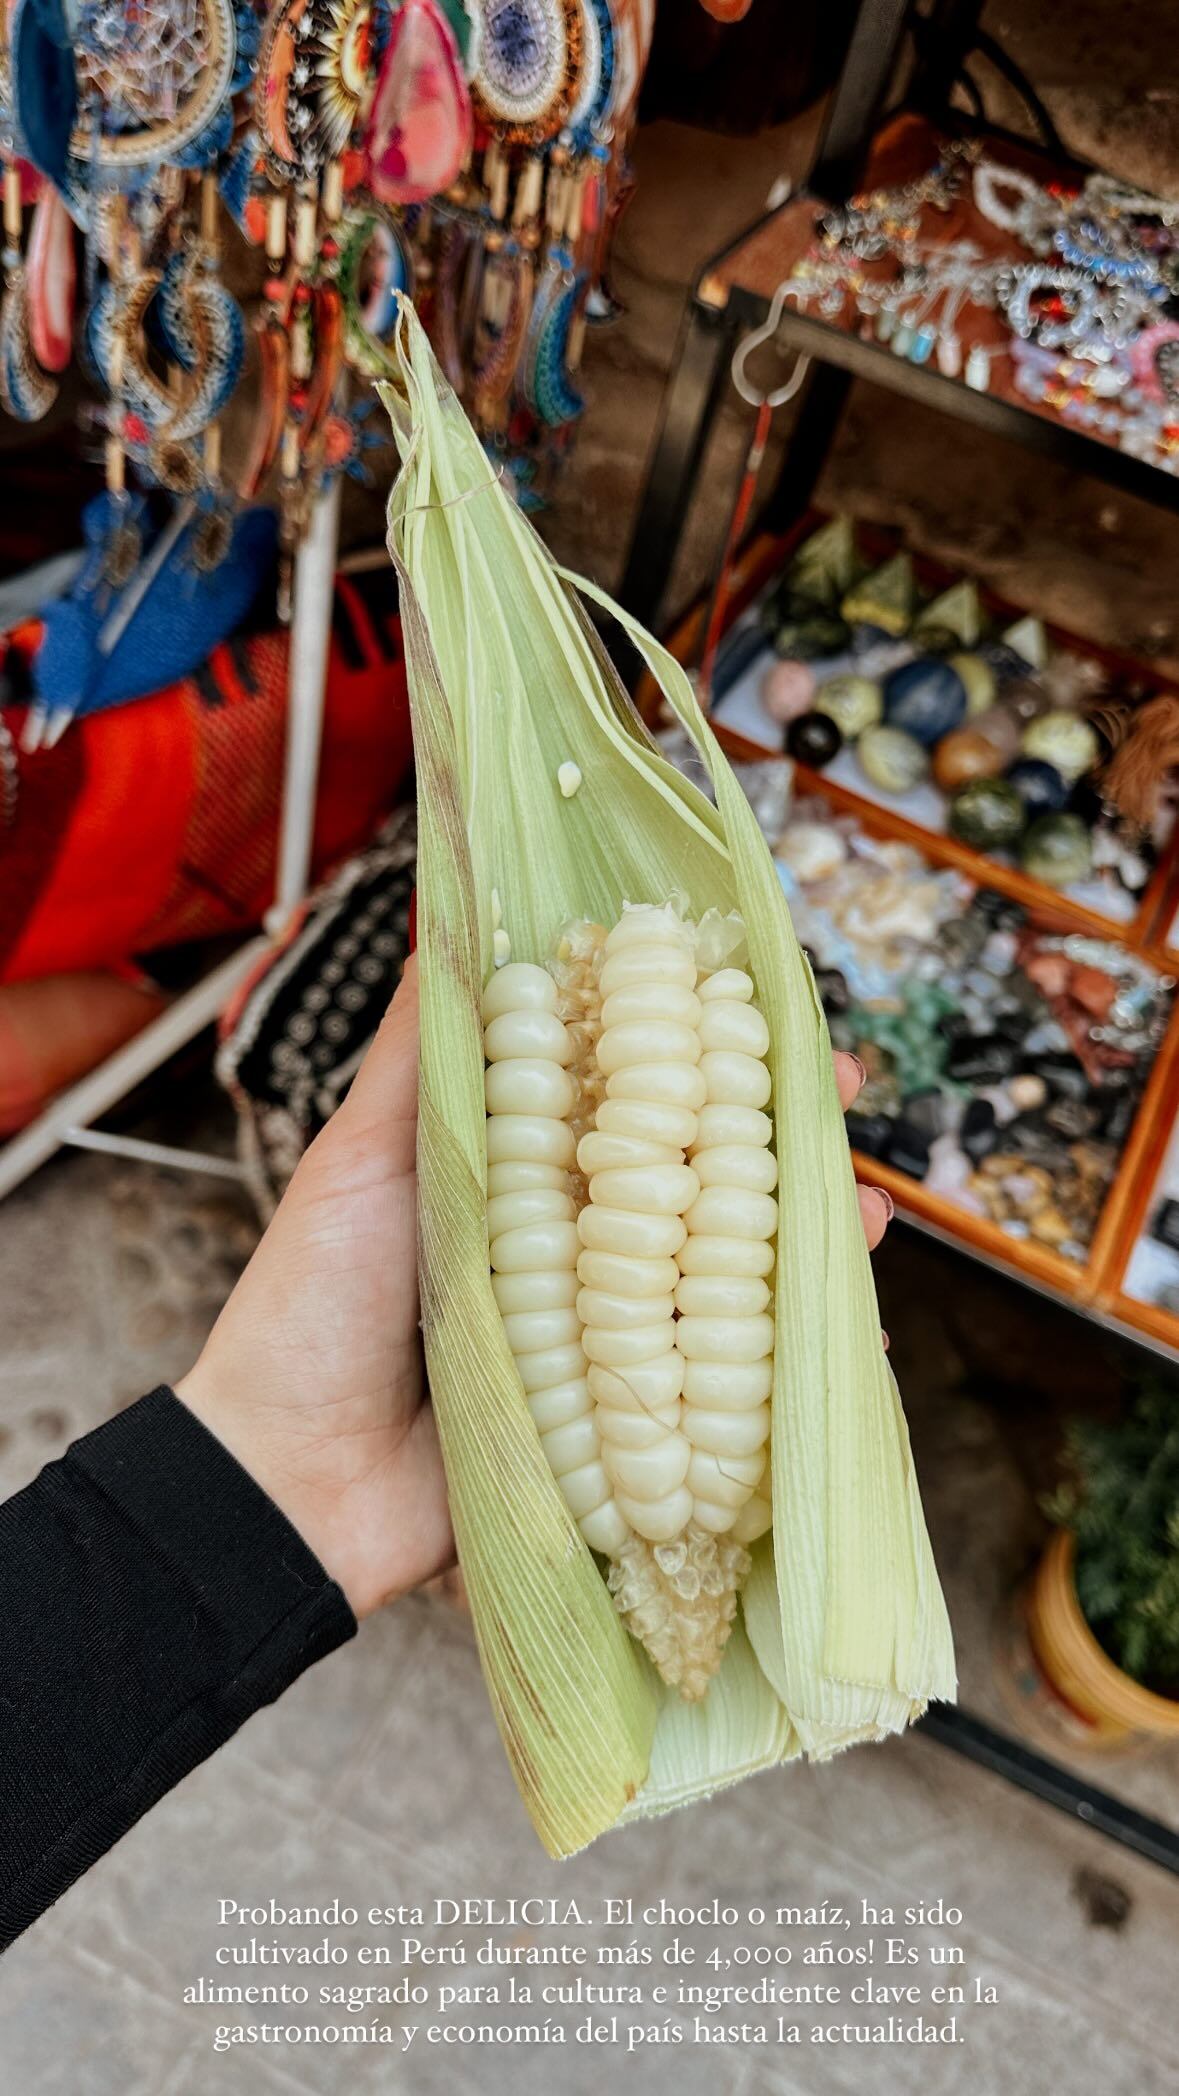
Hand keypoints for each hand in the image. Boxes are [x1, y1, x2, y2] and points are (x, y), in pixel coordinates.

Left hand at [178, 965, 890, 1617]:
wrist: (286, 1482)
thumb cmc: (311, 1307)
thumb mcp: (359, 1160)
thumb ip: (417, 1056)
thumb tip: (442, 919)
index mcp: (524, 1180)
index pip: (635, 1098)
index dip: (704, 1049)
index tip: (765, 1001)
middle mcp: (576, 1253)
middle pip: (704, 1181)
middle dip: (786, 1137)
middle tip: (845, 1094)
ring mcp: (606, 1345)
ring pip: (732, 1282)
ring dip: (813, 1245)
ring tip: (870, 1217)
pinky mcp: (621, 1434)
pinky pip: (724, 1401)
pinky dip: (793, 1376)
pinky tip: (849, 1344)